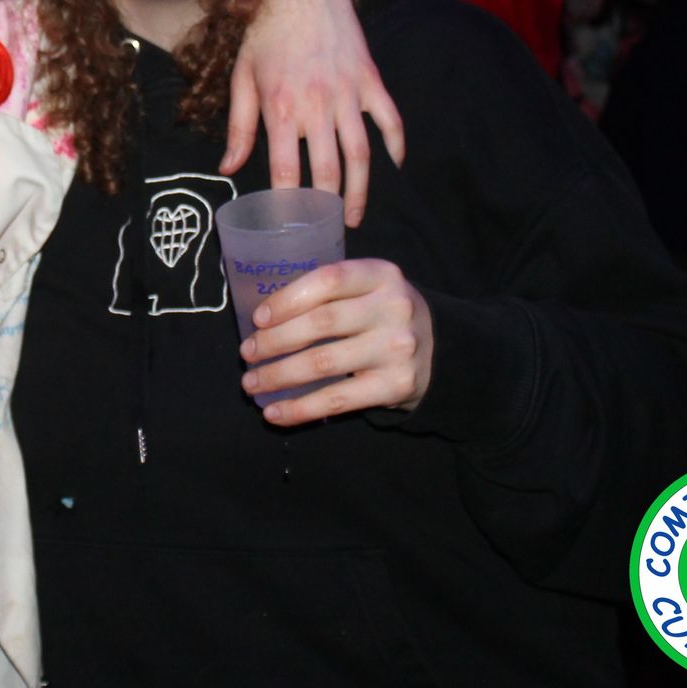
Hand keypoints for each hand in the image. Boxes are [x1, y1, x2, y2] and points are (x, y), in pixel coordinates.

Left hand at [221, 0, 405, 225]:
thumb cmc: (264, 34)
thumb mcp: (242, 78)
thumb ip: (238, 127)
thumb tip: (228, 168)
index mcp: (280, 108)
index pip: (284, 170)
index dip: (287, 204)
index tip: (287, 227)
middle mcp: (316, 106)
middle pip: (327, 171)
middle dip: (327, 207)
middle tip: (326, 231)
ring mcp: (348, 94)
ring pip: (361, 154)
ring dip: (360, 190)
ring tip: (353, 215)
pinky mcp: (371, 80)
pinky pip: (389, 120)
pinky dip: (396, 145)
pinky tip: (395, 167)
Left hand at [239, 258, 433, 425]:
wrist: (439, 350)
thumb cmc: (383, 314)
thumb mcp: (367, 288)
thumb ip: (329, 291)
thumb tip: (263, 317)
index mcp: (381, 274)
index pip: (327, 280)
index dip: (287, 299)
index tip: (258, 319)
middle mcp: (393, 308)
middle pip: (320, 324)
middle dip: (274, 341)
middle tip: (246, 353)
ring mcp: (397, 348)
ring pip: (322, 363)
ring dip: (278, 376)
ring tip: (251, 383)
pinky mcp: (396, 386)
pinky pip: (337, 400)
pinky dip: (299, 409)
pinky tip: (274, 413)